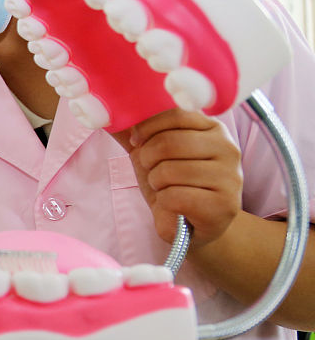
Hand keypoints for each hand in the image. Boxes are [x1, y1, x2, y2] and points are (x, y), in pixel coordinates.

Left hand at [112, 109, 241, 246]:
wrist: (195, 226)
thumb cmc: (176, 184)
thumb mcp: (155, 154)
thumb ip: (138, 132)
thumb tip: (109, 114)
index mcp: (214, 129)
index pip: (176, 115)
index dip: (147, 128)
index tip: (136, 142)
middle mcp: (228, 149)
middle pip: (168, 143)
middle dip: (147, 160)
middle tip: (152, 171)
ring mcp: (230, 177)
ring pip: (169, 171)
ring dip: (156, 183)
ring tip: (166, 189)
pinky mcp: (223, 205)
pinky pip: (175, 197)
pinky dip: (164, 203)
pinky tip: (175, 206)